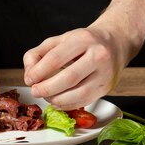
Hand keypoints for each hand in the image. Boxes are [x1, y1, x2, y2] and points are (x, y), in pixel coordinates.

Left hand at [23, 0, 144, 109]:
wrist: (115, 42)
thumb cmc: (84, 41)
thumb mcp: (60, 39)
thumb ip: (39, 53)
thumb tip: (29, 74)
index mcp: (83, 39)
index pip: (56, 59)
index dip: (38, 72)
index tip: (29, 79)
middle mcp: (98, 56)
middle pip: (68, 78)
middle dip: (47, 88)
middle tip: (35, 91)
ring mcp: (105, 73)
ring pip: (78, 93)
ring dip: (56, 99)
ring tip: (46, 96)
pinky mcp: (107, 87)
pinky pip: (84, 101)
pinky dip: (67, 105)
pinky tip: (57, 101)